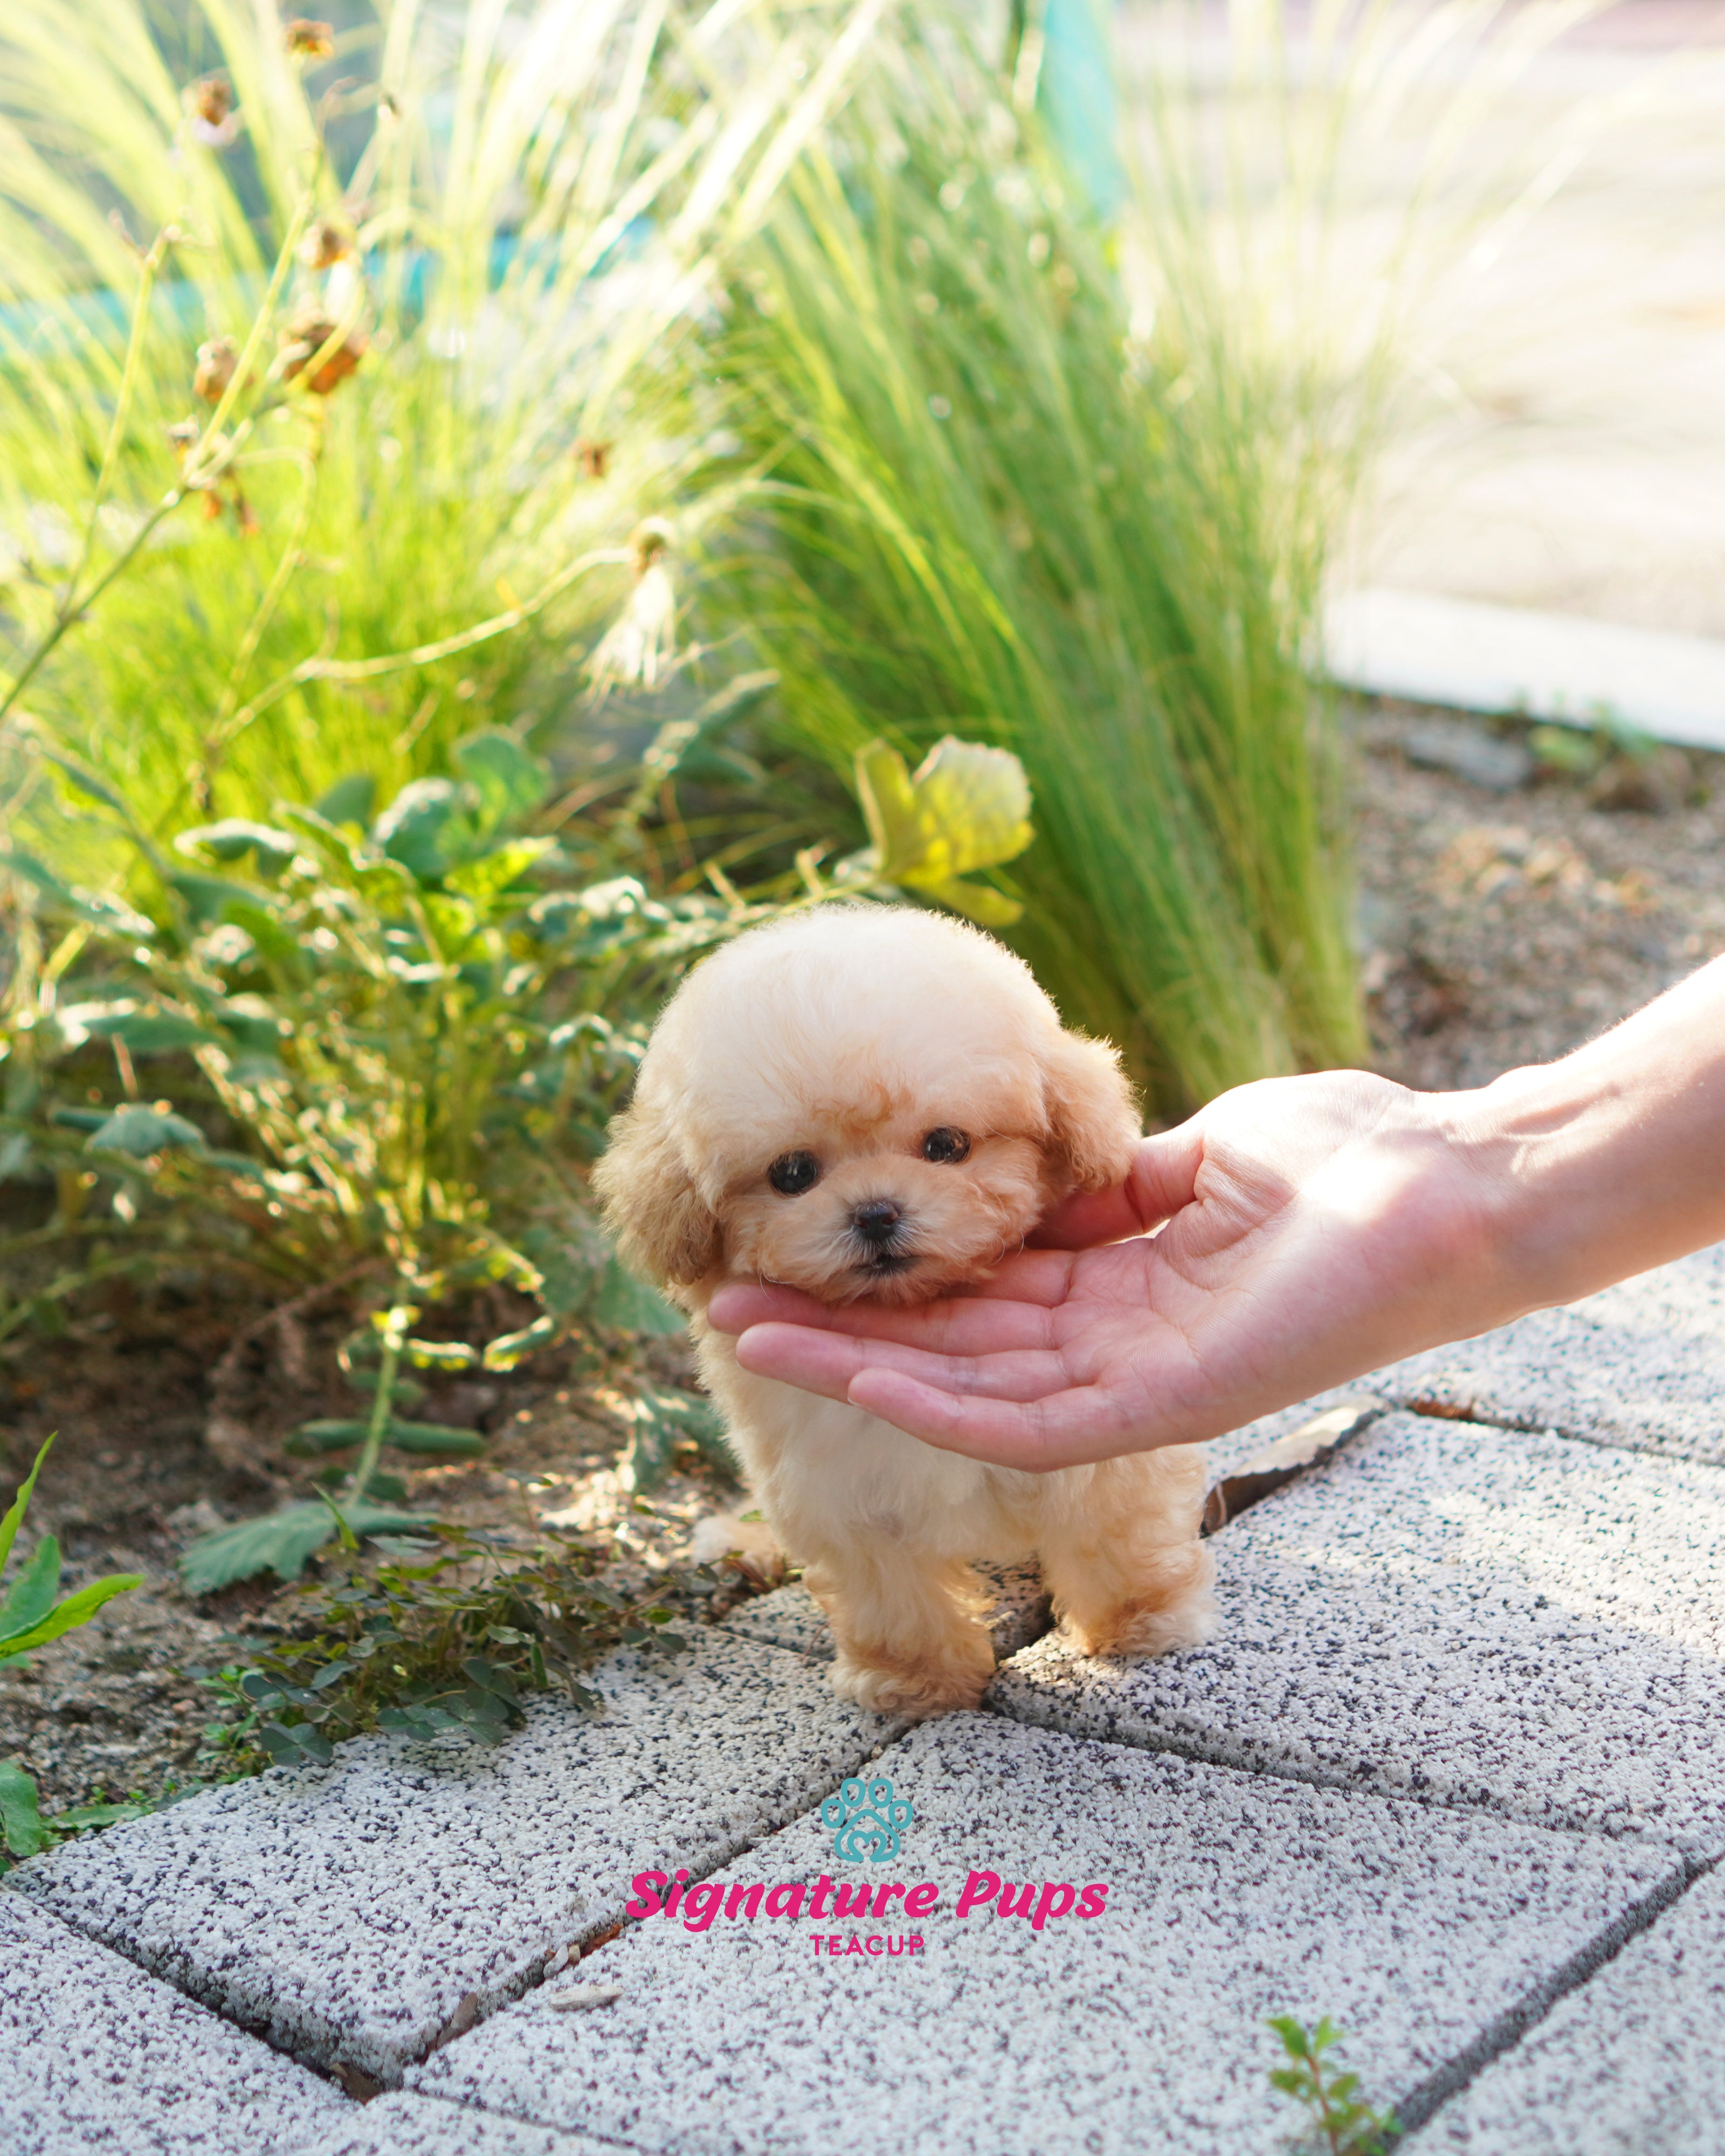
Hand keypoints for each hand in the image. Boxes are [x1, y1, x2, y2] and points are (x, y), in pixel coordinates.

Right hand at [707, 1070, 1499, 1469]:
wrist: (1445, 1183)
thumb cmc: (1352, 1156)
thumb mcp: (1204, 1153)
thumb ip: (1117, 1187)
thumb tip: (1047, 1190)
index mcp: (1128, 1287)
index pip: (982, 1296)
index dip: (890, 1280)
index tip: (807, 1249)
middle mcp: (1120, 1346)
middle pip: (953, 1350)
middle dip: (840, 1332)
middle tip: (727, 1305)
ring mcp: (1137, 1383)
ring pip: (968, 1394)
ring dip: (855, 1371)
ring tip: (749, 1337)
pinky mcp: (1162, 1408)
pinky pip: (1030, 1425)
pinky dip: (940, 1405)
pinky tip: (856, 1381)